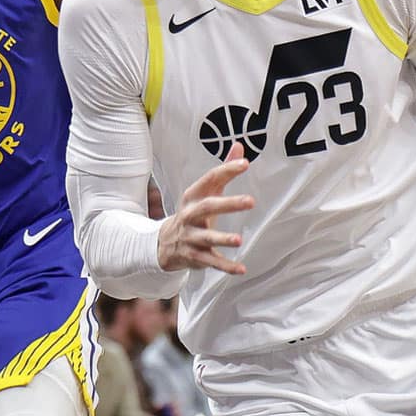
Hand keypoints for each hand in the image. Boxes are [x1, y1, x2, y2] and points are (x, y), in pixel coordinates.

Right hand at [158, 142, 254, 273]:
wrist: (165, 243)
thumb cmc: (193, 213)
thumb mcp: (204, 192)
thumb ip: (223, 171)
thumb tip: (239, 147)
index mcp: (193, 196)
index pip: (210, 179)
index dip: (226, 170)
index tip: (244, 164)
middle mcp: (190, 215)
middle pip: (207, 207)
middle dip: (228, 204)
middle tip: (250, 201)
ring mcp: (191, 237)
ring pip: (206, 238)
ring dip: (222, 239)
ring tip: (238, 240)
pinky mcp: (195, 256)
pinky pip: (211, 261)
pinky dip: (225, 266)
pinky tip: (240, 269)